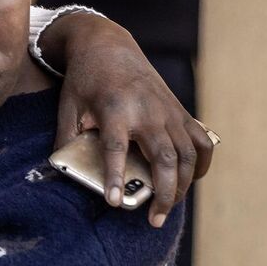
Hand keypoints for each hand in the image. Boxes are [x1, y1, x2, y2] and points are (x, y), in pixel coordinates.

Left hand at [47, 14, 215, 227]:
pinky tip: (191, 180)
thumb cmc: (84, 80)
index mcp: (115, 109)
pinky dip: (201, 163)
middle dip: (163, 193)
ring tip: (168, 206)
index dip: (116, 177)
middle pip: (164, 158)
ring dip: (183, 185)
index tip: (115, 203)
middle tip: (153, 219)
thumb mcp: (67, 106)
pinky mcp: (180, 111)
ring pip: (187, 155)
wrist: (108, 46)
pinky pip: (201, 141)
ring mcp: (169, 111)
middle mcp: (147, 111)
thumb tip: (65, 172)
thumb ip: (67, 138)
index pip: (116, 149)